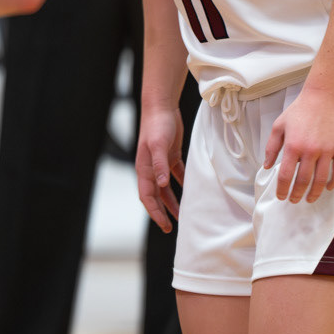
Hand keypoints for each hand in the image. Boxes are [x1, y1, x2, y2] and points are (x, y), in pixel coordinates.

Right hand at [136, 104, 183, 232]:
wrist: (161, 106)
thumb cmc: (158, 124)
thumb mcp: (159, 144)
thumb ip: (159, 164)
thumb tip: (161, 185)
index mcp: (144, 168)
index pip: (147, 196)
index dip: (155, 212)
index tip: (164, 225)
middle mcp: (151, 168)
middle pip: (155, 196)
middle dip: (161, 212)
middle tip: (170, 228)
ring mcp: (160, 162)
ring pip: (165, 188)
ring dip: (171, 202)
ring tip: (181, 215)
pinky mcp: (170, 155)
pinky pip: (175, 175)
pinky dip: (181, 184)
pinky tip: (189, 191)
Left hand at [265, 85, 333, 205]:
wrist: (324, 96)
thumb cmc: (300, 110)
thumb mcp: (279, 125)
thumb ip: (271, 147)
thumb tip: (267, 166)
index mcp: (293, 146)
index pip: (286, 176)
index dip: (282, 190)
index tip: (282, 196)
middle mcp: (310, 151)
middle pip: (303, 181)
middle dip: (297, 194)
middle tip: (294, 200)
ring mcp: (327, 150)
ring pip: (321, 180)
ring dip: (315, 193)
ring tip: (310, 199)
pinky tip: (328, 188)